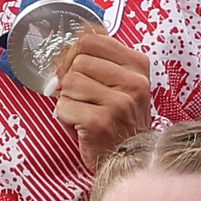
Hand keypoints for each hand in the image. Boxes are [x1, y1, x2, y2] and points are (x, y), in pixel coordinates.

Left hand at [48, 29, 153, 170]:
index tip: (74, 69)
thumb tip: (63, 52)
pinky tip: (81, 126)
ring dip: (68, 100)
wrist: (130, 160)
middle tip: (81, 98)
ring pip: (69, 83)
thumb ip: (99, 62)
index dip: (74, 54)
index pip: (91, 40)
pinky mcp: (101, 121)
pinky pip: (63, 107)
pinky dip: (64, 118)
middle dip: (71, 81)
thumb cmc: (119, 121)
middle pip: (78, 61)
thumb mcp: (120, 84)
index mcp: (137, 65)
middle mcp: (133, 82)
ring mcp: (119, 102)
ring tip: (84, 112)